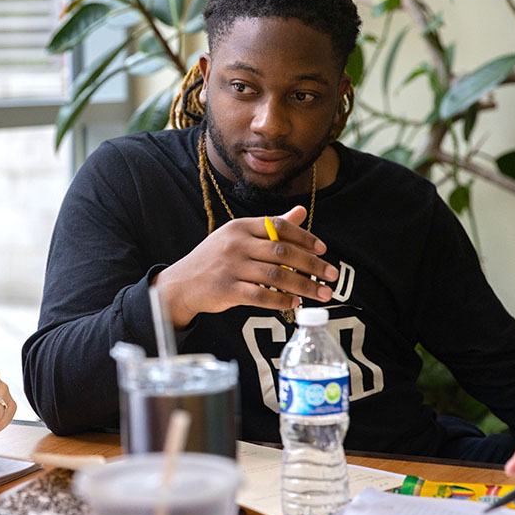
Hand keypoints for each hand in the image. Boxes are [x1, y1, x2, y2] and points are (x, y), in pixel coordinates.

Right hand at [155, 205, 338, 327]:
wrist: (182, 283)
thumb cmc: (216, 259)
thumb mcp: (239, 237)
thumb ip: (270, 227)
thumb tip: (301, 211)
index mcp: (240, 227)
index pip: (278, 226)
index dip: (304, 237)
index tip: (323, 249)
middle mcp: (236, 244)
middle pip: (282, 251)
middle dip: (312, 264)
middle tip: (332, 275)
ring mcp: (230, 267)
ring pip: (276, 275)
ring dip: (303, 285)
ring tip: (322, 294)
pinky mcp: (226, 290)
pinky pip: (260, 296)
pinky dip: (281, 301)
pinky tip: (295, 304)